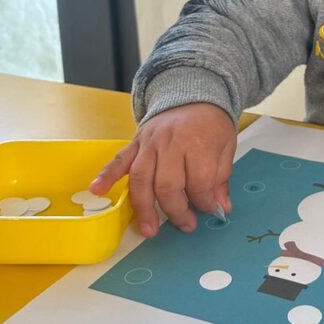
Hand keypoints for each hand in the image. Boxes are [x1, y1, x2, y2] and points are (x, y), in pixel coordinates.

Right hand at [90, 103, 236, 236]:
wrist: (192, 94)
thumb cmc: (211, 124)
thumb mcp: (226, 147)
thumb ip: (221, 177)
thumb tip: (221, 208)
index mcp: (198, 142)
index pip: (199, 181)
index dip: (204, 201)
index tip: (209, 209)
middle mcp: (171, 142)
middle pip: (168, 184)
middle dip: (176, 210)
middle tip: (186, 225)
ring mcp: (150, 142)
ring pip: (142, 178)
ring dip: (144, 207)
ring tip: (148, 230)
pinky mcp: (136, 141)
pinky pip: (119, 159)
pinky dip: (107, 175)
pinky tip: (97, 190)